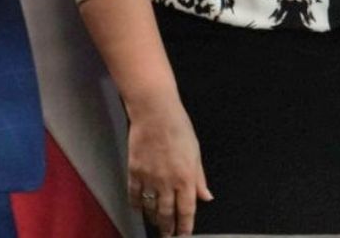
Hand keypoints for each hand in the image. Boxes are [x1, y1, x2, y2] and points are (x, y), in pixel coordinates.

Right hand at [127, 98, 211, 237]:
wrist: (155, 113)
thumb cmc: (179, 128)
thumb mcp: (196, 152)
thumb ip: (199, 178)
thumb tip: (206, 197)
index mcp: (186, 177)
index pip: (187, 210)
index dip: (185, 226)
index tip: (183, 235)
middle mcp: (167, 182)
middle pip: (167, 214)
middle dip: (168, 228)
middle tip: (168, 235)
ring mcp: (149, 178)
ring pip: (150, 208)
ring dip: (154, 219)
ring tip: (156, 224)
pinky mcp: (134, 172)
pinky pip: (134, 195)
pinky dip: (137, 205)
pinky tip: (139, 209)